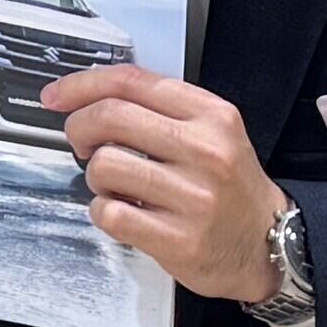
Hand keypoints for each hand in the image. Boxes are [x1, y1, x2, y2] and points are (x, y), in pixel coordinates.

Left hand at [54, 69, 291, 304]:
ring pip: (104, 165)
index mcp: (211, 115)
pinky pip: (110, 213)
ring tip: (115, 185)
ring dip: (95, 175)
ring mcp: (193, 197)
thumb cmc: (231, 187)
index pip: (132, 82)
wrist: (269, 244)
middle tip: (81, 141)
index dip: (82, 85)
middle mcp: (205, 151)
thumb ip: (161, 110)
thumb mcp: (213, 132)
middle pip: (110, 116)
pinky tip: (122, 212)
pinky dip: (103, 211)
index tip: (56, 96)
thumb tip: (89, 97)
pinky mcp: (179, 239)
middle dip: (79, 127)